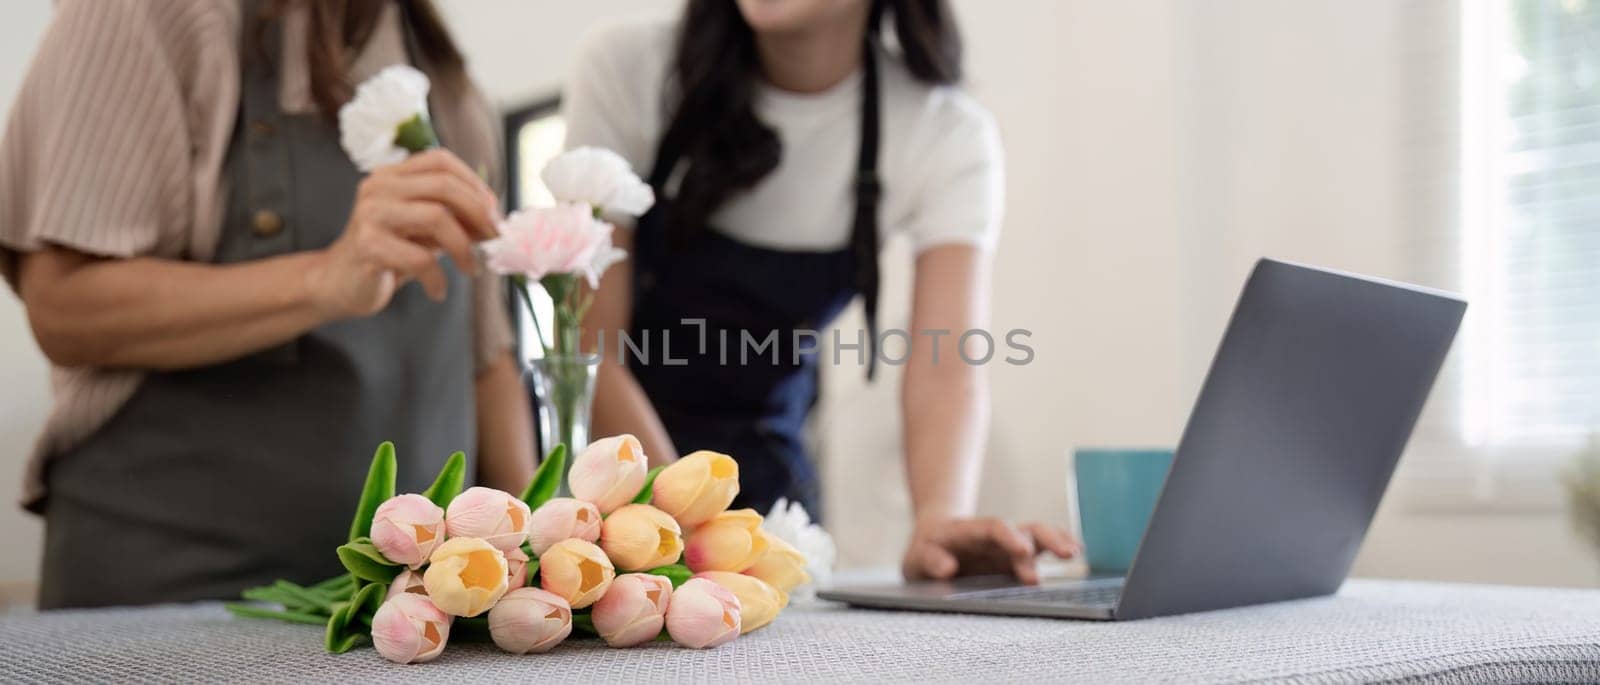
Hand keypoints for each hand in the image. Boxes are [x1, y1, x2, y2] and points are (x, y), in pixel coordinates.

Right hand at [308, 149, 499, 317]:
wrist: (339, 285)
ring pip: (437, 217)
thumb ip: (453, 218)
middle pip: (443, 185)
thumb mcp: (424, 231)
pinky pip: (419, 258)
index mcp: (392, 176)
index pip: (440, 160)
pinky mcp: (366, 245)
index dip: (474, 183)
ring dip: (464, 248)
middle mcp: (378, 187)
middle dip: (479, 213)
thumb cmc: (388, 256)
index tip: (494, 213)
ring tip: (472, 269)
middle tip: (494, 240)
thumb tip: (495, 221)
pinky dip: (438, 278)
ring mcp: (370, 214)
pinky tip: (438, 291)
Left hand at [901, 516, 1081, 584]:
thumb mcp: (917, 558)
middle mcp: (996, 535)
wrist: (934, 542)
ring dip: (1058, 542)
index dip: (1009, 536)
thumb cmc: (925, 552)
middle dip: (1046, 539)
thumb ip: (930, 560)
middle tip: (1065, 553)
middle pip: (1025, 529)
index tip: (1022, 549)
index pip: (993, 527)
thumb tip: (947, 567)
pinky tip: (1077, 550)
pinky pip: (1043, 549)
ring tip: (1075, 552)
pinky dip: (1060, 546)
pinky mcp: (1017, 558)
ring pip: (1039, 536)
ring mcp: (1010, 545)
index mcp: (970, 532)